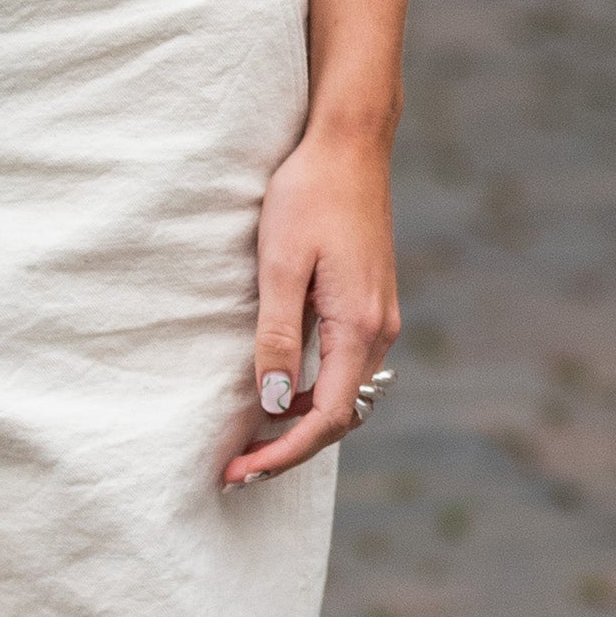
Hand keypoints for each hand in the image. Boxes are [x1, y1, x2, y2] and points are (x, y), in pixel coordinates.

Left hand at [222, 111, 397, 486]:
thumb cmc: (309, 195)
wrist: (348, 143)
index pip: (324, 418)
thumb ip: (278, 336)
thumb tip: (272, 401)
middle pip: (339, 416)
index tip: (238, 473)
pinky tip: (280, 392)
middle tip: (237, 470)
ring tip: (251, 441)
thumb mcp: (281, 265)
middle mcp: (379, 331)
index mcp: (359, 328)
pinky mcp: (369, 303)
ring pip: (345, 394)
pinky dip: (314, 393)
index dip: (281, 453)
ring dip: (301, 424)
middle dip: (289, 448)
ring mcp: (379, 317)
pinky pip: (346, 367)